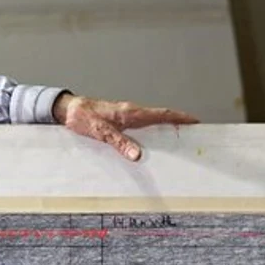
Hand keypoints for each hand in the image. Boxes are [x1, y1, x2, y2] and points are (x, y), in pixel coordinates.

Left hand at [52, 92, 198, 161]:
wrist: (69, 109)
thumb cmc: (83, 117)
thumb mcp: (100, 132)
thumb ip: (119, 143)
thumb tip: (137, 155)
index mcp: (131, 112)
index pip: (161, 114)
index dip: (179, 118)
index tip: (195, 121)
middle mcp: (132, 112)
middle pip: (161, 117)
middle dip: (178, 124)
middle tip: (192, 134)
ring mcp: (127, 116)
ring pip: (152, 122)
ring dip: (166, 128)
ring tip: (178, 140)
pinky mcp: (120, 121)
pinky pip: (142, 126)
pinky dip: (152, 132)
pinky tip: (152, 143)